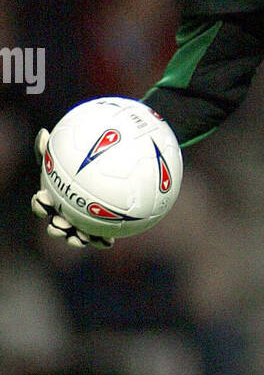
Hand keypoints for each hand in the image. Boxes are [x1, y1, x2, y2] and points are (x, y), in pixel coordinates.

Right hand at [31, 128, 113, 247]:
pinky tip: (108, 241)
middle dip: (56, 228)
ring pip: (76, 237)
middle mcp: (65, 215)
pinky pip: (99, 240)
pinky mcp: (100, 233)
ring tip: (81, 237)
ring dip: (76, 240)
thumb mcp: (70, 155)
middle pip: (56, 226)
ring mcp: (82, 226)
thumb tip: (43, 132)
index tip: (42, 197)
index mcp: (55, 200)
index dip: (39, 204)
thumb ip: (56, 148)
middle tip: (61, 223)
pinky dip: (102, 242)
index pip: (41, 205)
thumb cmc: (85, 163)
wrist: (114, 177)